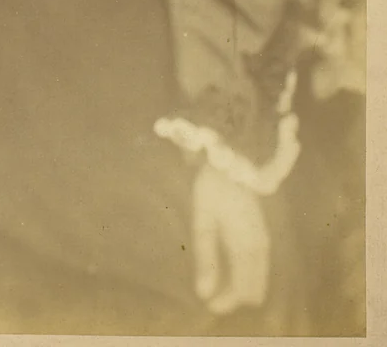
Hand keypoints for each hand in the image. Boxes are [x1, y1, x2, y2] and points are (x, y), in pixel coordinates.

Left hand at [191, 161, 269, 316]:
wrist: (234, 161)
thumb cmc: (213, 189)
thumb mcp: (203, 222)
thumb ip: (206, 258)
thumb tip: (204, 294)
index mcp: (245, 246)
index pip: (242, 289)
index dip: (227, 302)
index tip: (209, 306)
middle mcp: (260, 248)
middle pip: (253, 288)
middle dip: (233, 297)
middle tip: (211, 297)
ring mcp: (263, 241)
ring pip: (258, 279)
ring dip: (240, 288)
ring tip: (218, 288)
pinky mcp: (262, 236)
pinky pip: (259, 267)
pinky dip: (246, 276)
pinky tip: (231, 274)